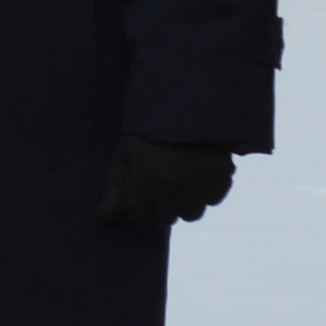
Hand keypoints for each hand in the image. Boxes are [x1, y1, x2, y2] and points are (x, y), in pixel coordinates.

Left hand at [98, 135, 235, 226]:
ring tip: (183, 179)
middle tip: (163, 184)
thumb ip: (114, 188)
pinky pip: (213, 199)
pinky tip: (201, 173)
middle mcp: (171, 190)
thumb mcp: (126, 154)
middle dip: (161, 206)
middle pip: (164, 220)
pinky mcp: (220, 180)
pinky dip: (208, 190)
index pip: (139, 216)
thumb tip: (105, 218)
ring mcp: (198, 187)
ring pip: (190, 214)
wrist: (189, 105)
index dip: (139, 204)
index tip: (143, 189)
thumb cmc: (150, 131)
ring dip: (186, 202)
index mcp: (145, 183)